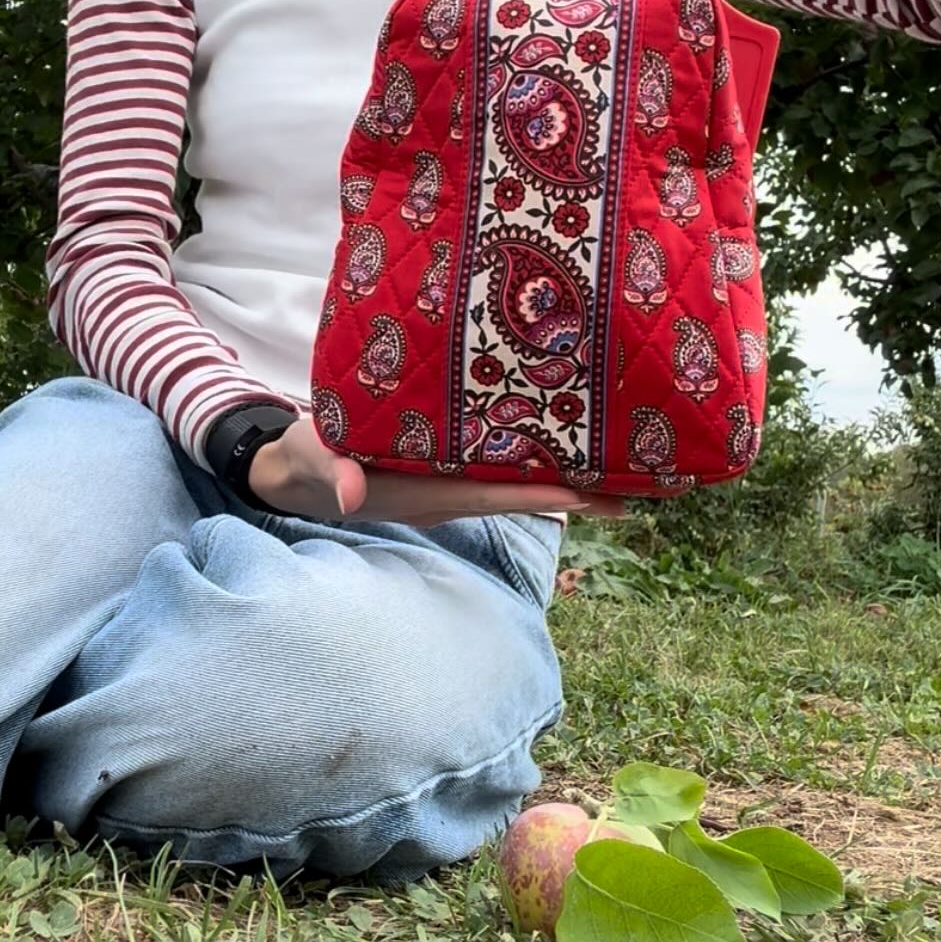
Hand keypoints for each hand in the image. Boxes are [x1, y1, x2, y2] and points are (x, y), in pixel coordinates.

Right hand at [248, 415, 625, 527]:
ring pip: (522, 483)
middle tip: (645, 488)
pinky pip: (504, 469)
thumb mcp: (315, 459)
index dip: (547, 493)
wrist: (295, 470)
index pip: (498, 493)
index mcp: (427, 492)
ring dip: (571, 479)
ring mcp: (452, 484)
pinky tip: (572, 447)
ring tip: (630, 471)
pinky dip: (540, 461)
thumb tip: (353, 493)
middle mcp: (450, 492)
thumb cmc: (307, 459)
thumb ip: (335, 472)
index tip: (597, 492)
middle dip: (582, 492)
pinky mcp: (448, 470)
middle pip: (527, 495)